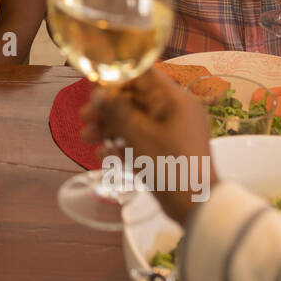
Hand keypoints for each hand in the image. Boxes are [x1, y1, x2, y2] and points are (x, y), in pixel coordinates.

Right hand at [79, 67, 215, 223]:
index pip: (143, 75)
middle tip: (84, 117)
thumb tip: (99, 94)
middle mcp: (174, 111)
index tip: (92, 87)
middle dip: (106, 108)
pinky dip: (122, 144)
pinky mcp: (166, 150)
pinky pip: (140, 139)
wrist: (196, 205)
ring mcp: (171, 131)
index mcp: (174, 99)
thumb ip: (117, 110)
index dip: (116, 78)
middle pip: (134, 99)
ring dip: (109, 127)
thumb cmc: (170, 164)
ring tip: (86, 138)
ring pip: (134, 120)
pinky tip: (102, 155)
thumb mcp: (139, 135)